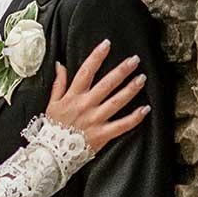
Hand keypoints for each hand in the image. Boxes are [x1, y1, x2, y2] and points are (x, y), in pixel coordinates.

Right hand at [42, 38, 149, 156]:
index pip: (86, 71)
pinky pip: (122, 125)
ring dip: (130, 89)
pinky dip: (134, 118)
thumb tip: (60, 64)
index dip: (96, 57)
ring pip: (116, 102)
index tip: (107, 44)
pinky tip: (145, 109)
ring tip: (142, 78)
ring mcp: (95, 120)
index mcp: (73, 96)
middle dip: (121, 70)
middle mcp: (86, 105)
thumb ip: (58, 83)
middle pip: (106, 84)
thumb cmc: (53, 127)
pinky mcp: (103, 134)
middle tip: (134, 60)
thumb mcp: (52, 103)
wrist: (53, 153)